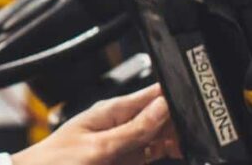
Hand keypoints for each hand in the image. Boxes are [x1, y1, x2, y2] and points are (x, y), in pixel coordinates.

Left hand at [12, 84, 181, 164]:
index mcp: (111, 111)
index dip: (174, 97)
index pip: (151, 94)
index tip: (195, 107)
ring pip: (159, 135)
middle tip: (192, 136)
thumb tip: (162, 107)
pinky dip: (163, 151)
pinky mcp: (124, 159)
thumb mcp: (100, 147)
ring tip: (184, 146)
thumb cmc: (56, 162)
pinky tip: (172, 152)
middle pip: (160, 116)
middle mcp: (119, 123)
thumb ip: (133, 130)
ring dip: (173, 139)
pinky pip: (150, 151)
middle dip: (178, 123)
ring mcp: (122, 142)